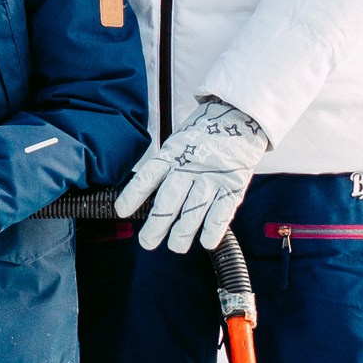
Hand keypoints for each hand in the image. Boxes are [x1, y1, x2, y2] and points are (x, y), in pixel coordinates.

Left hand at [116, 98, 268, 253]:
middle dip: (156, 225)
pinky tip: (206, 241)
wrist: (240, 117)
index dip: (133, 194)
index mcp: (173, 153)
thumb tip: (144, 197)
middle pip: (169, 200)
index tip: (122, 211)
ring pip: (194, 210)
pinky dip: (213, 230)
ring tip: (175, 245)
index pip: (148, 175)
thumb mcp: (178, 141)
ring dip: (183, 233)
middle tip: (147, 241)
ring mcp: (213, 177)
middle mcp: (190, 166)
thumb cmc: (204, 134)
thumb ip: (165, 166)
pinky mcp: (233, 186)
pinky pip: (222, 212)